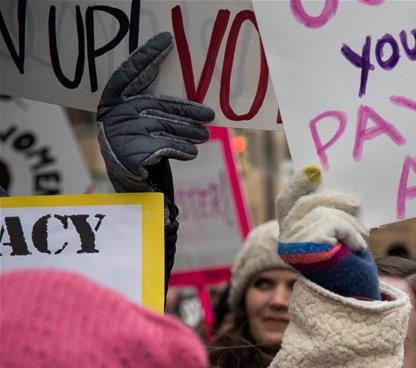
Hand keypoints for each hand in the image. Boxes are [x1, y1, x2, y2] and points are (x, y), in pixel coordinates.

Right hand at [96, 32, 214, 195]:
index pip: (131, 72)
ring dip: (189, 132)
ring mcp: (121, 133)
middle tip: (210, 115)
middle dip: (187, 110)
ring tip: (204, 135)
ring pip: (165, 127)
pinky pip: (165, 147)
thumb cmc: (141, 148)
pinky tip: (191, 152)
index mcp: (113, 100)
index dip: (148, 56)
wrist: (130, 185)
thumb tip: (195, 100)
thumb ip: (156, 108)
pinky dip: (181, 150)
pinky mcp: (131, 153)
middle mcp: (114, 114)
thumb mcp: (145, 124)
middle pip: (157, 105)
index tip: (167, 41)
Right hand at [276, 166, 379, 299]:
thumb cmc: (345, 268)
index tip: (314, 170)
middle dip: (335, 200)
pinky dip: (352, 233)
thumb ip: (329, 217)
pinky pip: (335, 225)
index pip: (286, 200)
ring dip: (350, 222)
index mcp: (290, 235)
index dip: (297, 183)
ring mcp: (295, 246)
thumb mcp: (334, 237)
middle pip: (308, 203)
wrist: (353, 299)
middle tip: (356, 204)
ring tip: (363, 235)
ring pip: (325, 213)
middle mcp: (287, 240)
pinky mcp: (310, 250)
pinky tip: (359, 246)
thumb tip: (342, 193)